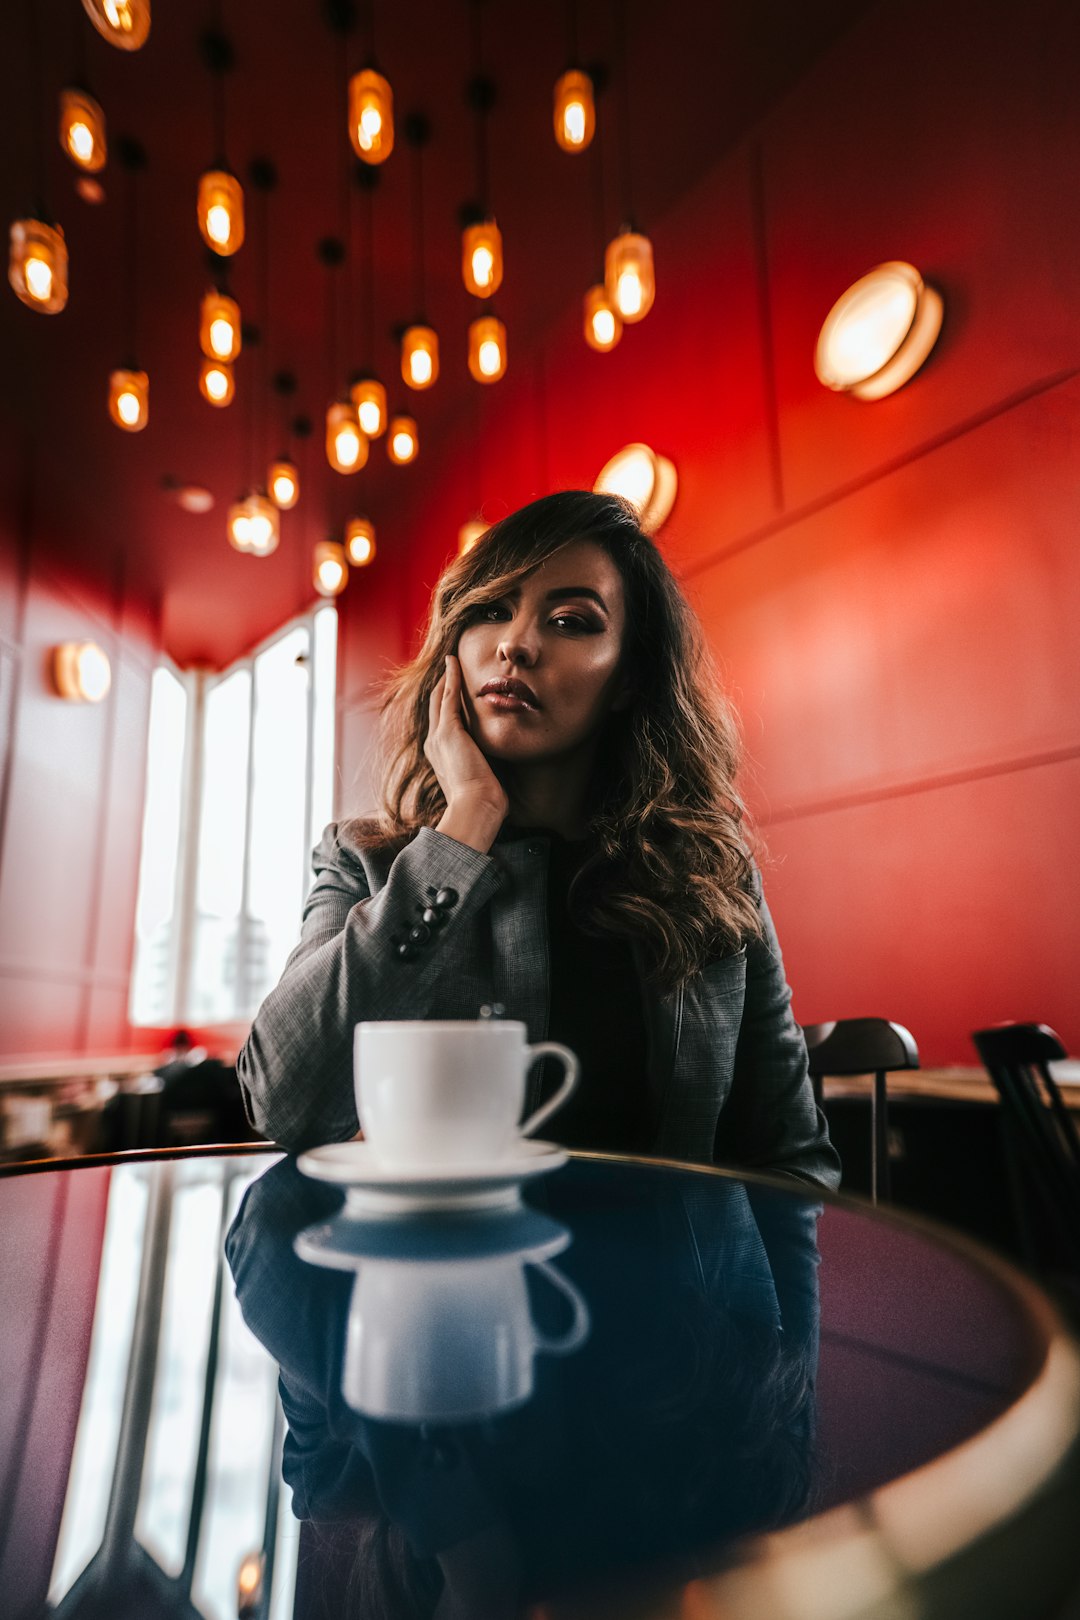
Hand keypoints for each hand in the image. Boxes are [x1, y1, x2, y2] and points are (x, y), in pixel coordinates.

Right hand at [426, 656, 507, 847]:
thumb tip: (505, 767)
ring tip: (451, 660)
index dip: (446, 706)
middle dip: (442, 686)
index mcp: (442, 756)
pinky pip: (448, 695)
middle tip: (448, 668)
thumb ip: (489, 767)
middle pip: (436, 707)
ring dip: (445, 677)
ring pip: (439, 698)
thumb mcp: (485, 780)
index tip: (453, 692)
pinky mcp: (448, 730)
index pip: (443, 724)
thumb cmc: (484, 802)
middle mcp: (435, 744)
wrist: (476, 807)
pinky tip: (453, 661)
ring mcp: (439, 736)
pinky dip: (450, 677)